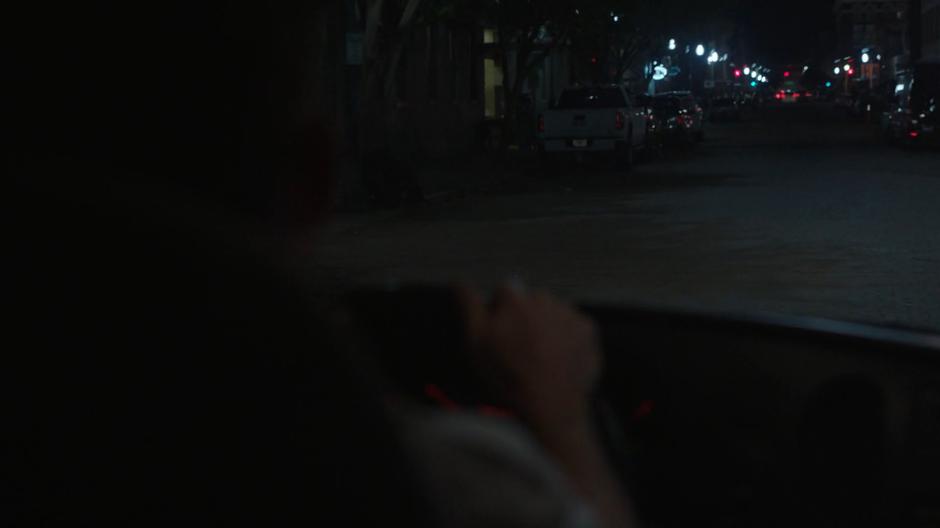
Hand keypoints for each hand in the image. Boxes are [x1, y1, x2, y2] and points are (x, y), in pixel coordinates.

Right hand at [457, 283, 601, 431]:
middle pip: (530, 302)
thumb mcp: (475, 342)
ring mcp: (569, 314)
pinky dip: (568, 338)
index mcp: (514, 299)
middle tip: (520, 349)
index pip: (504, 291)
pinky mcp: (588, 331)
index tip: (500, 333)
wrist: (549, 405)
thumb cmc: (509, 375)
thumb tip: (459, 282)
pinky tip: (557, 359)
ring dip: (547, 327)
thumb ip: (468, 306)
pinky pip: (574, 327)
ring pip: (553, 313)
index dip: (499, 312)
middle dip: (525, 318)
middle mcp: (544, 299)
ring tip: (540, 358)